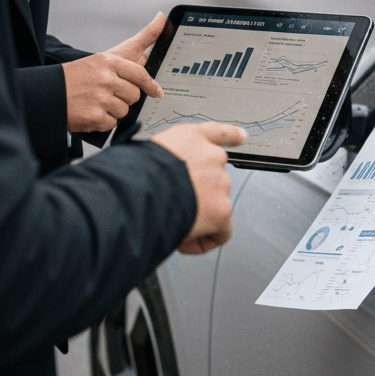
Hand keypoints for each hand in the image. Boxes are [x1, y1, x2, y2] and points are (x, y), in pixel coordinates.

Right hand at [62, 14, 167, 132]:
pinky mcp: (95, 117)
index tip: (157, 92)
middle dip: (125, 97)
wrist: (46, 94)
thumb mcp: (100, 59)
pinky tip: (89, 112)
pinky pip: (112, 123)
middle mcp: (106, 79)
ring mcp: (101, 98)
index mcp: (108, 62)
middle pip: (134, 95)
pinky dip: (102, 121)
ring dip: (113, 110)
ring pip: (124, 110)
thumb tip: (155, 33)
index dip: (151, 85)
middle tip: (106, 94)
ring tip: (95, 102)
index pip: (140, 74)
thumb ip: (129, 52)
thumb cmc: (76, 77)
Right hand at [153, 122, 247, 252]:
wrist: (141, 188)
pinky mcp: (221, 209)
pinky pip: (220, 231)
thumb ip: (167, 159)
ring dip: (194, 216)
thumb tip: (166, 180)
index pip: (216, 133)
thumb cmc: (133, 172)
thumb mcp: (148, 151)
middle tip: (170, 205)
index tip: (241, 137)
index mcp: (191, 137)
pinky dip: (203, 240)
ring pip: (214, 206)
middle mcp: (212, 157)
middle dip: (195, 195)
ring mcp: (220, 183)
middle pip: (213, 179)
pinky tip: (183, 242)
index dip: (231, 135)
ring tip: (167, 220)